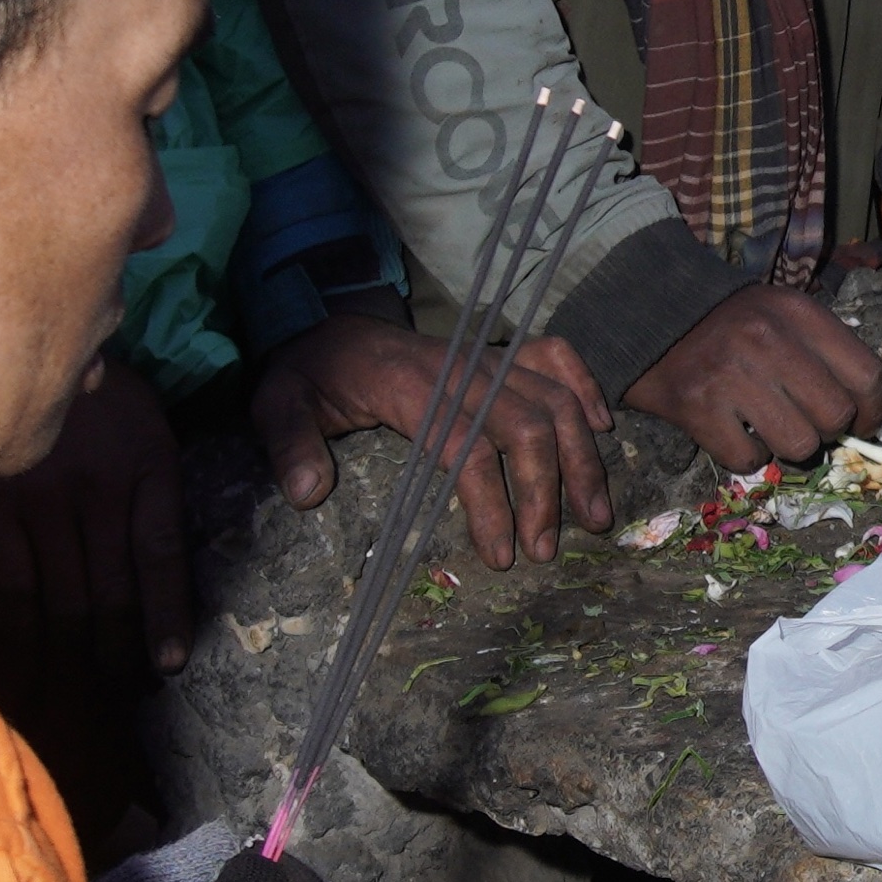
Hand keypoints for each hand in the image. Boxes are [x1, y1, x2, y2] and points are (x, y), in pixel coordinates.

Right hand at [0, 353, 192, 675]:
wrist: (11, 333)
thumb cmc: (89, 391)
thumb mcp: (141, 422)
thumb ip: (149, 487)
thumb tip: (152, 566)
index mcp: (144, 462)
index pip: (160, 553)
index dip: (165, 615)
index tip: (167, 666)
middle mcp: (95, 487)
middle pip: (109, 594)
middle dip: (114, 659)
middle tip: (118, 705)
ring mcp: (38, 499)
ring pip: (61, 601)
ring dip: (70, 661)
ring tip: (74, 706)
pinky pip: (9, 587)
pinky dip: (17, 636)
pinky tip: (22, 673)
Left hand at [252, 306, 613, 564]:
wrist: (327, 326)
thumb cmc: (308, 375)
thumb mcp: (277, 405)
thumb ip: (290, 446)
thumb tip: (309, 495)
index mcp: (408, 385)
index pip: (465, 444)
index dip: (490, 502)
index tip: (500, 555)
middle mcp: (460, 367)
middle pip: (525, 423)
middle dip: (544, 491)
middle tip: (546, 550)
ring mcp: (484, 357)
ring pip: (553, 397)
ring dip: (580, 457)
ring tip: (596, 516)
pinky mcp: (498, 353)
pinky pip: (557, 356)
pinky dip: (587, 388)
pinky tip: (604, 431)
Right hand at [626, 282, 881, 471]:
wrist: (648, 316)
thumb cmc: (731, 323)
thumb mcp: (786, 317)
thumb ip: (836, 353)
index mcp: (798, 314)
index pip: (866, 376)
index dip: (874, 410)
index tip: (864, 421)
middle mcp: (768, 341)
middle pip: (836, 416)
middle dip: (828, 429)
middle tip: (808, 421)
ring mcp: (730, 376)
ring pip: (799, 445)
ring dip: (789, 446)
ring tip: (769, 426)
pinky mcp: (696, 409)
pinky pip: (748, 460)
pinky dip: (747, 456)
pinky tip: (736, 432)